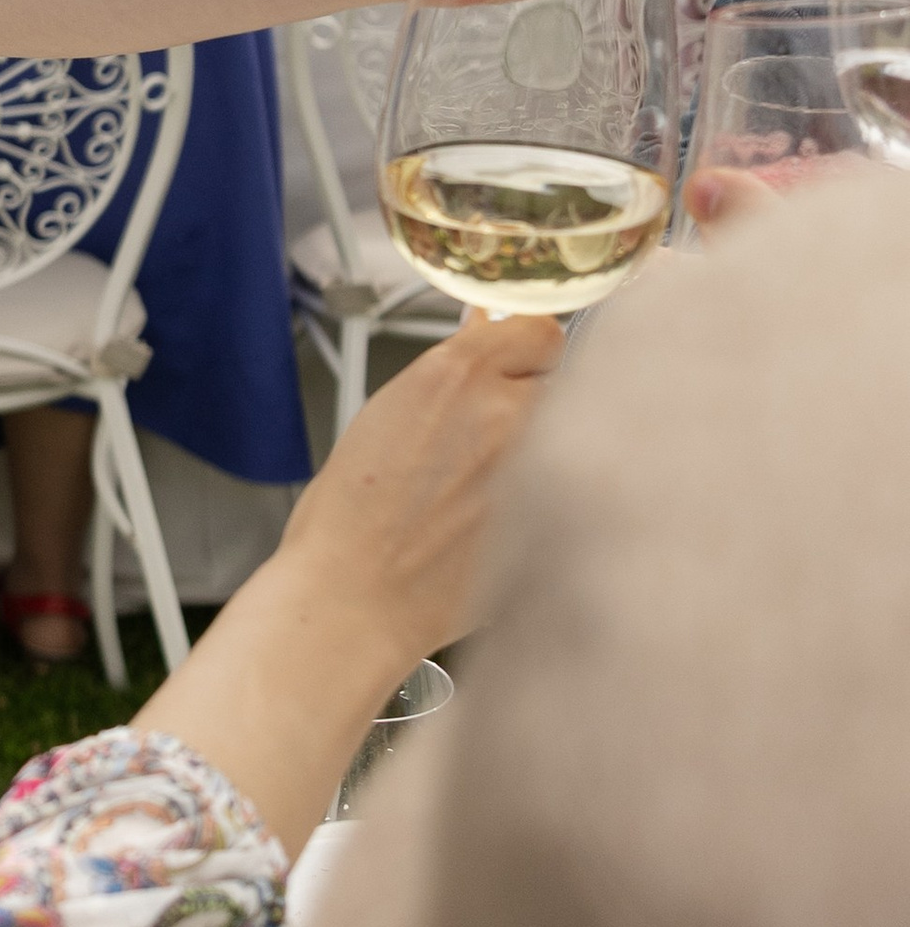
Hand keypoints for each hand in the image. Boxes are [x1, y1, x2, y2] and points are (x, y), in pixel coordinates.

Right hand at [136, 310, 560, 856]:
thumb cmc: (351, 515)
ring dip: (548, 450)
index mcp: (457, 375)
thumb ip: (452, 375)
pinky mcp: (557, 522)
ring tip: (494, 487)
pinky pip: (574, 493)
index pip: (540, 328)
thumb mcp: (390, 414)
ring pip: (575, 435)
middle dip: (538, 399)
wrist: (353, 598)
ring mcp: (538, 470)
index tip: (518, 366)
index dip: (526, 350)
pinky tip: (502, 524)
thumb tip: (485, 336)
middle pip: (565, 380)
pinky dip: (553, 501)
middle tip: (498, 434)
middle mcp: (507, 413)